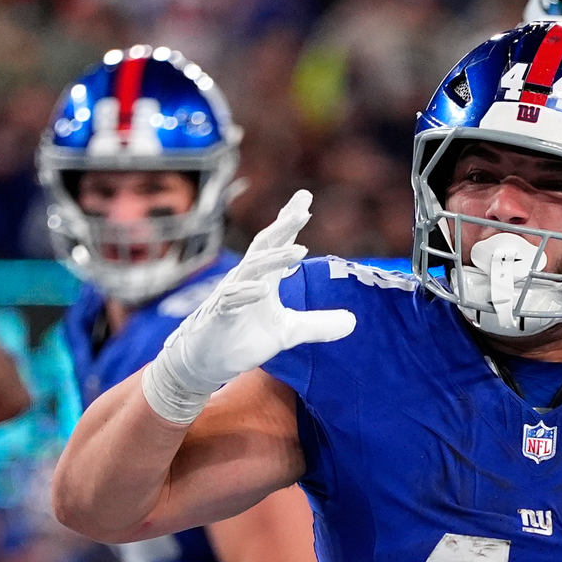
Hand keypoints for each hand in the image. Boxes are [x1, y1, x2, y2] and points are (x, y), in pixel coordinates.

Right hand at [140, 190, 355, 423]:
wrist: (209, 362)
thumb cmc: (243, 339)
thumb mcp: (289, 332)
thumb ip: (318, 325)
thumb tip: (353, 322)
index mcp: (264, 278)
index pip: (278, 244)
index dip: (289, 221)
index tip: (305, 199)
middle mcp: (247, 279)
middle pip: (265, 245)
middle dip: (283, 226)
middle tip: (303, 208)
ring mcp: (232, 294)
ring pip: (252, 268)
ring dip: (274, 258)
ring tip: (299, 250)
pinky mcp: (219, 315)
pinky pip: (230, 299)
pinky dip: (246, 292)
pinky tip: (262, 289)